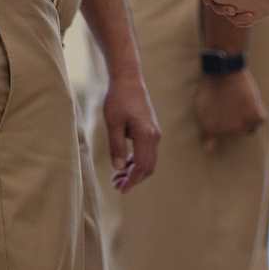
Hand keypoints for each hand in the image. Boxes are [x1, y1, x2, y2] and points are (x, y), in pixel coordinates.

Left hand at [102, 70, 160, 193]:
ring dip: (135, 171)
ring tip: (117, 178)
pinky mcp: (152, 130)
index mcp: (146, 135)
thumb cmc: (118, 99)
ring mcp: (155, 133)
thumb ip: (116, 146)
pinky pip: (148, 152)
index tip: (121, 189)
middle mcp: (154, 136)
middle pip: (148, 166)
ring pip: (149, 160)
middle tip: (116, 186)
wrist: (128, 80)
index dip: (132, 180)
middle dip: (133, 179)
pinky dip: (137, 162)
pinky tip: (124, 164)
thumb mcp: (113, 123)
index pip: (141, 165)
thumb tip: (119, 168)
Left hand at [194, 68, 267, 150]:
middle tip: (233, 104)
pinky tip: (251, 100)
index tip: (225, 110)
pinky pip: (261, 118)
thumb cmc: (212, 89)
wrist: (224, 73)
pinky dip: (259, 108)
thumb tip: (208, 149)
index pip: (224, 137)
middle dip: (237, 120)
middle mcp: (229, 132)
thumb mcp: (203, 110)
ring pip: (250, 127)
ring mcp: (242, 125)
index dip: (226, 123)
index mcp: (215, 132)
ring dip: (247, 115)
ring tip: (240, 101)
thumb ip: (208, 130)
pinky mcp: (255, 115)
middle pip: (238, 133)